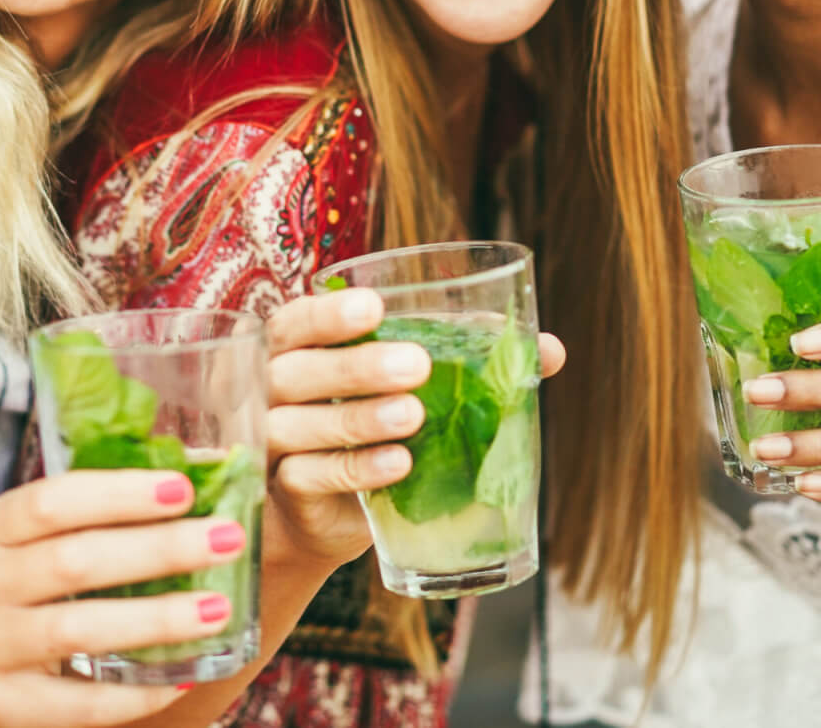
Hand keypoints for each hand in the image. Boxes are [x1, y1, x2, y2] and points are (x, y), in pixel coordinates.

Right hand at [0, 470, 247, 726]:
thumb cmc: (19, 586)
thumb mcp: (34, 542)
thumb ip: (97, 517)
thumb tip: (198, 483)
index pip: (53, 502)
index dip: (119, 493)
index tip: (184, 488)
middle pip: (74, 562)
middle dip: (159, 549)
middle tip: (225, 539)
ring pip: (78, 630)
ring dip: (156, 619)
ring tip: (218, 609)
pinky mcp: (1, 705)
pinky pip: (80, 703)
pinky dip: (137, 692)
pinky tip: (183, 676)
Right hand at [263, 287, 565, 567]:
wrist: (327, 513)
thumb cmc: (372, 428)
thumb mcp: (411, 389)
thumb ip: (468, 360)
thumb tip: (549, 349)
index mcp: (294, 349)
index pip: (296, 322)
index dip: (329, 314)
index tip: (375, 307)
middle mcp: (271, 391)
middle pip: (296, 371)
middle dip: (356, 365)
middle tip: (418, 365)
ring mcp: (272, 443)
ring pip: (299, 425)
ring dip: (358, 418)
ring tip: (414, 416)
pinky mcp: (286, 492)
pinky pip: (313, 477)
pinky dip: (356, 469)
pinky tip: (399, 464)